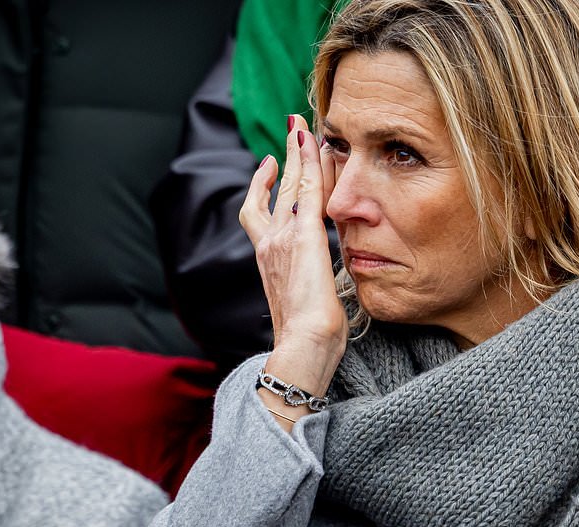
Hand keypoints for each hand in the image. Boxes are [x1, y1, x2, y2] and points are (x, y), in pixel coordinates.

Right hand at [240, 115, 345, 421]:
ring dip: (297, 153)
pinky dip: (309, 162)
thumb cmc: (308, 339)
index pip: (260, 214)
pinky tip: (313, 142)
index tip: (269, 166)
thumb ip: (306, 286)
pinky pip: (307, 189)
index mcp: (268, 261)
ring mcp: (283, 238)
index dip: (263, 187)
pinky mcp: (305, 235)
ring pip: (291, 184)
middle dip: (283, 159)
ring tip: (301, 126)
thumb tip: (318, 285)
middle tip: (292, 131)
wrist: (303, 348)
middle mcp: (269, 244)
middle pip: (274, 191)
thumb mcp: (303, 305)